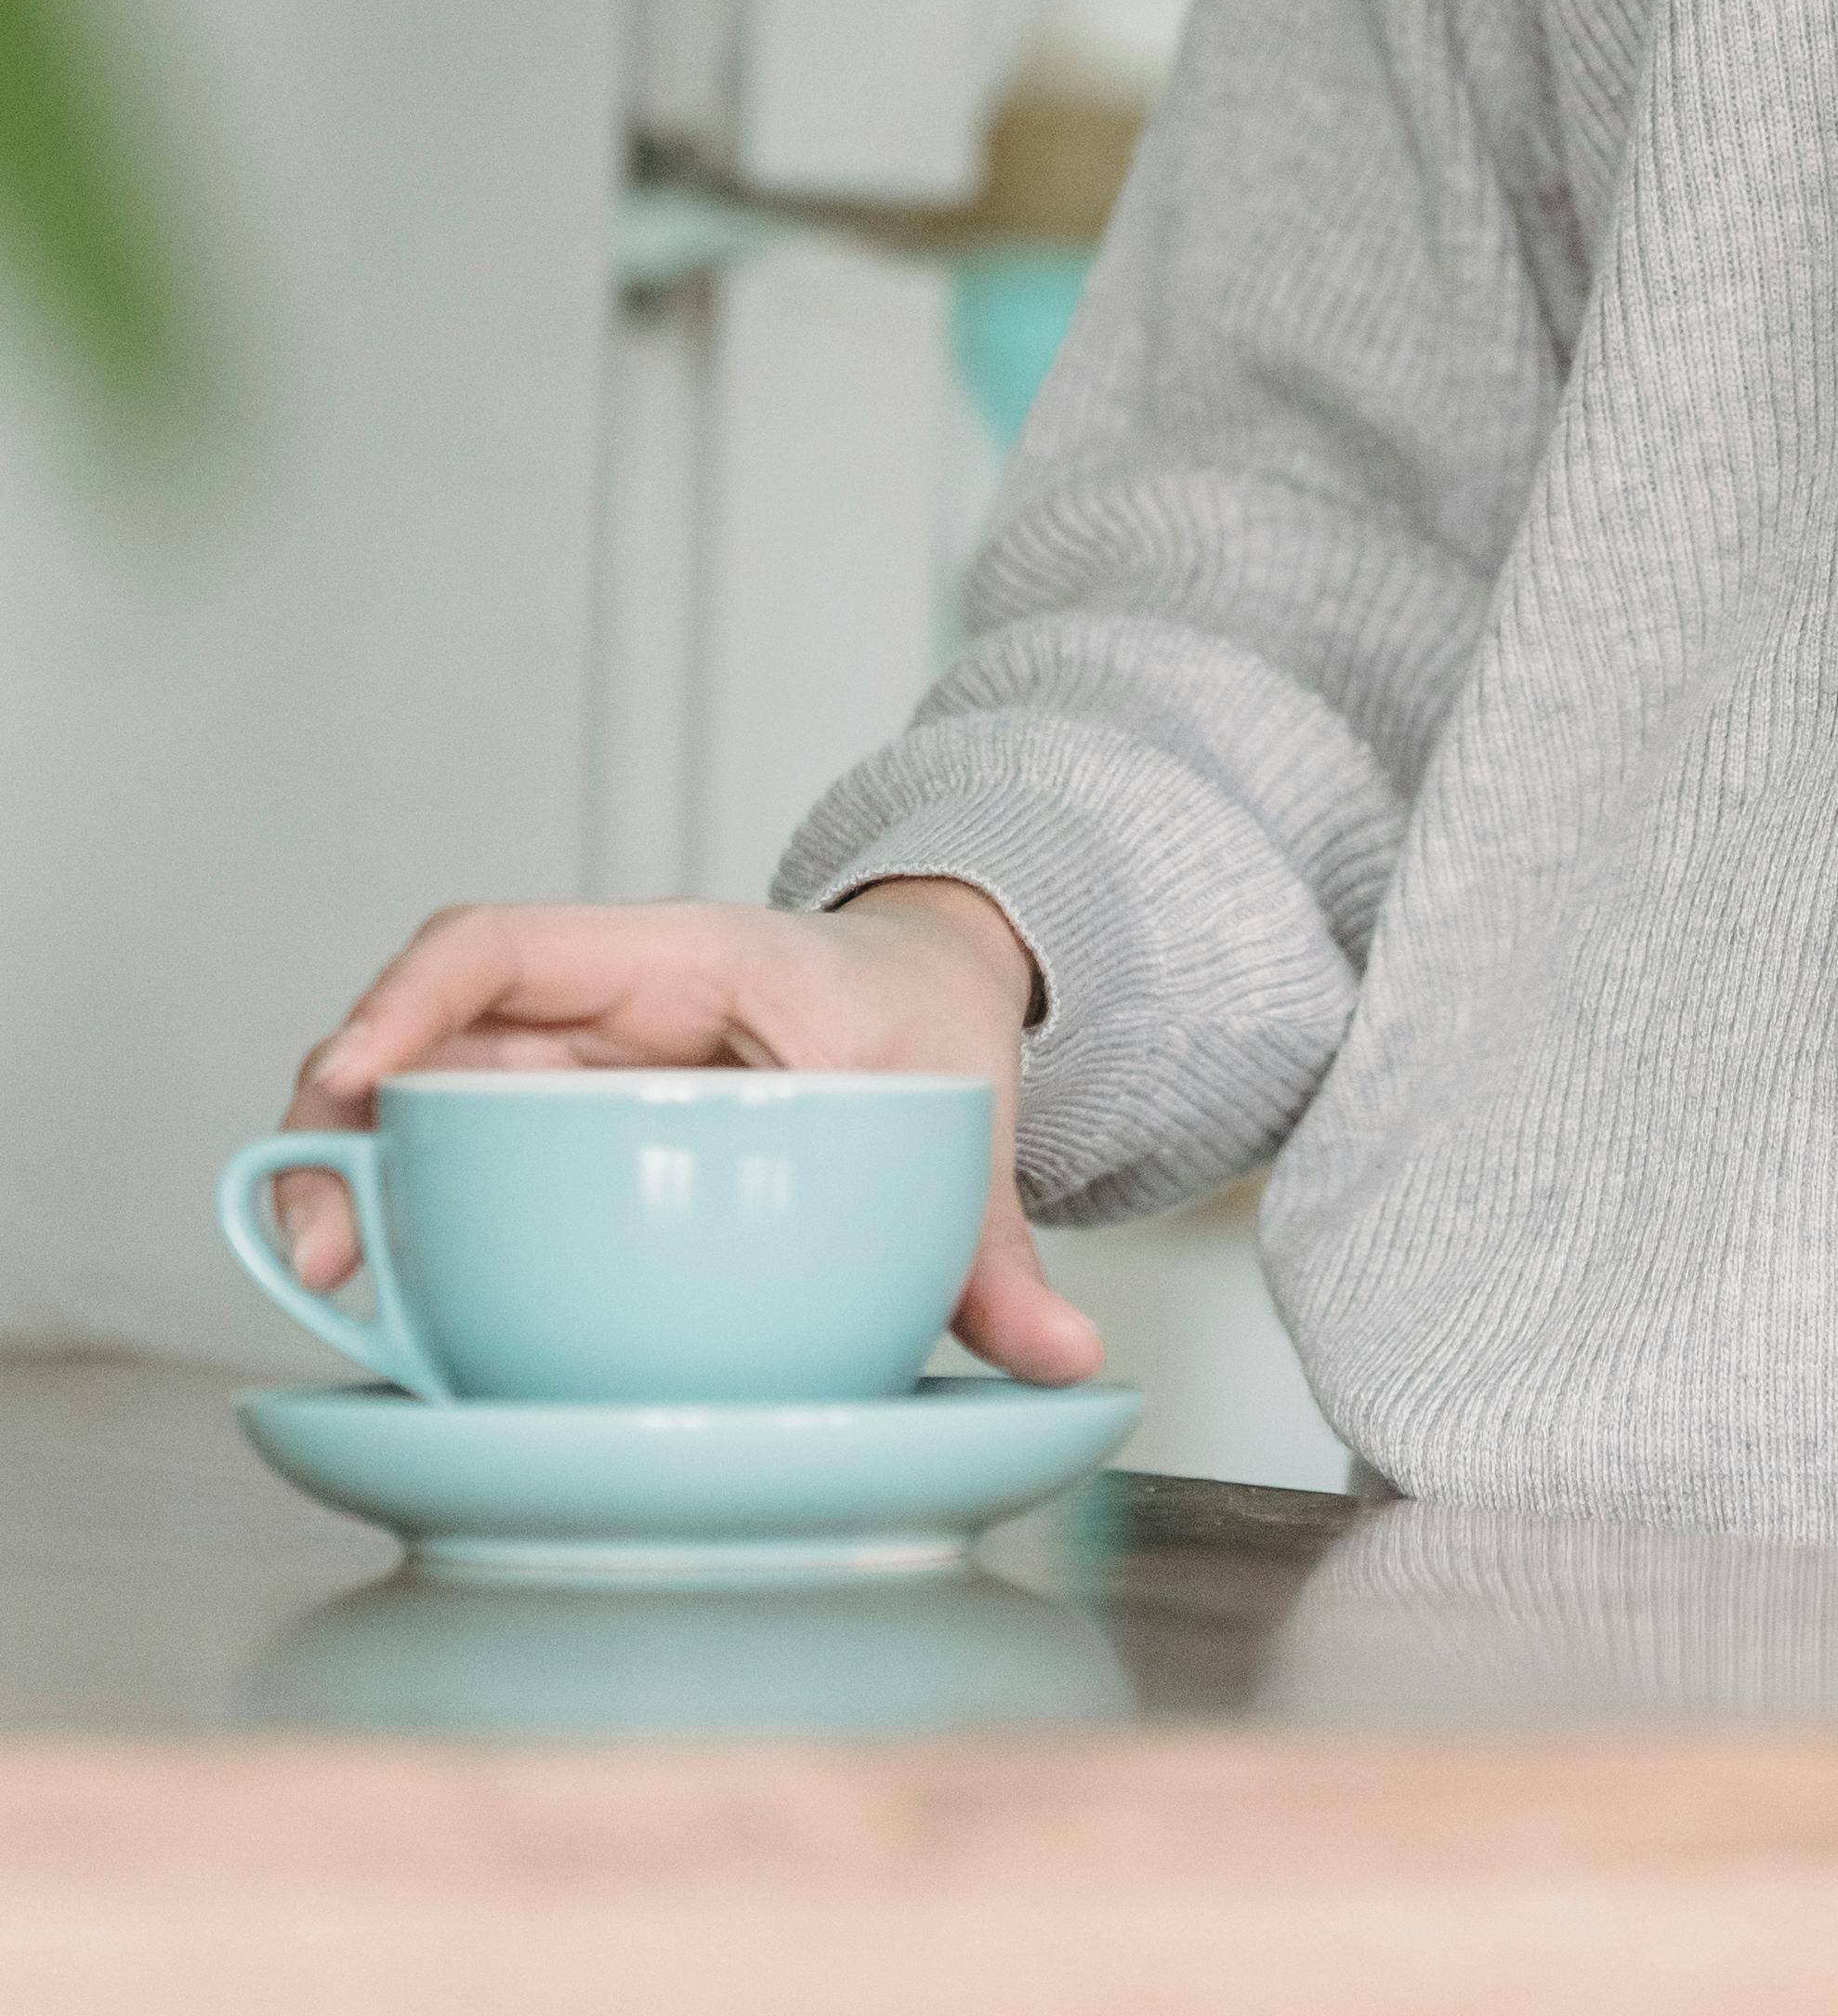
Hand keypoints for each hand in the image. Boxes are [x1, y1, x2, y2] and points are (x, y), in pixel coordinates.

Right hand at [269, 882, 1097, 1385]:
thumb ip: (999, 1245)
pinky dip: (397, 1200)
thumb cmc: (930, 1021)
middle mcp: (607, 1003)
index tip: (358, 1071)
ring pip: (421, 1087)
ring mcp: (573, 1063)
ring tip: (323, 1275)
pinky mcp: (563, 1123)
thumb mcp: (966, 1116)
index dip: (417, 995)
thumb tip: (1062, 1359)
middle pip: (432, 1023)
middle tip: (314, 1237)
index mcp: (692, 959)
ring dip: (348, 1164)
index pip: (513, 939)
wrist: (937, 986)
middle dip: (342, 1112)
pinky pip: (454, 1142)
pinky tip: (373, 1287)